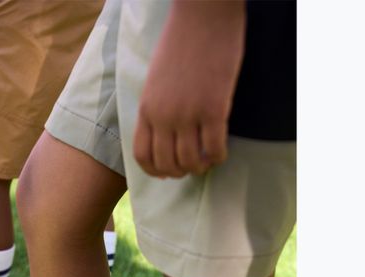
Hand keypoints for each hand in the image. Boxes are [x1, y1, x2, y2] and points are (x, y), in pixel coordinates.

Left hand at [133, 0, 245, 178]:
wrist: (203, 14)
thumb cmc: (180, 42)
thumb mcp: (155, 80)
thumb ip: (156, 107)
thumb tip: (163, 134)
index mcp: (146, 109)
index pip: (143, 156)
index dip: (155, 171)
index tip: (168, 172)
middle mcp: (163, 117)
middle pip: (167, 164)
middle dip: (180, 172)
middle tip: (193, 166)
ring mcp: (188, 114)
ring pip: (191, 161)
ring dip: (200, 167)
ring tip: (208, 161)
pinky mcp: (214, 109)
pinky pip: (215, 148)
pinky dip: (219, 157)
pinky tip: (222, 153)